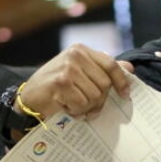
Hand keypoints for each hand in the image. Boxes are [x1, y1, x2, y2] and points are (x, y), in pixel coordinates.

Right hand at [19, 44, 134, 120]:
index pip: (111, 64)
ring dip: (86, 107)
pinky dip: (76, 111)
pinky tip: (66, 107)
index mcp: (81, 50)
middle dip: (100, 101)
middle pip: (105, 84)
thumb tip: (130, 68)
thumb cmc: (57, 87)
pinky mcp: (61, 83)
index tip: (125, 95)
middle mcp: (75, 55)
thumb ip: (103, 69)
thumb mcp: (80, 73)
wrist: (30, 98)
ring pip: (95, 96)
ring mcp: (68, 68)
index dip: (121, 81)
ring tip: (73, 105)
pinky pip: (82, 103)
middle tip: (88, 107)